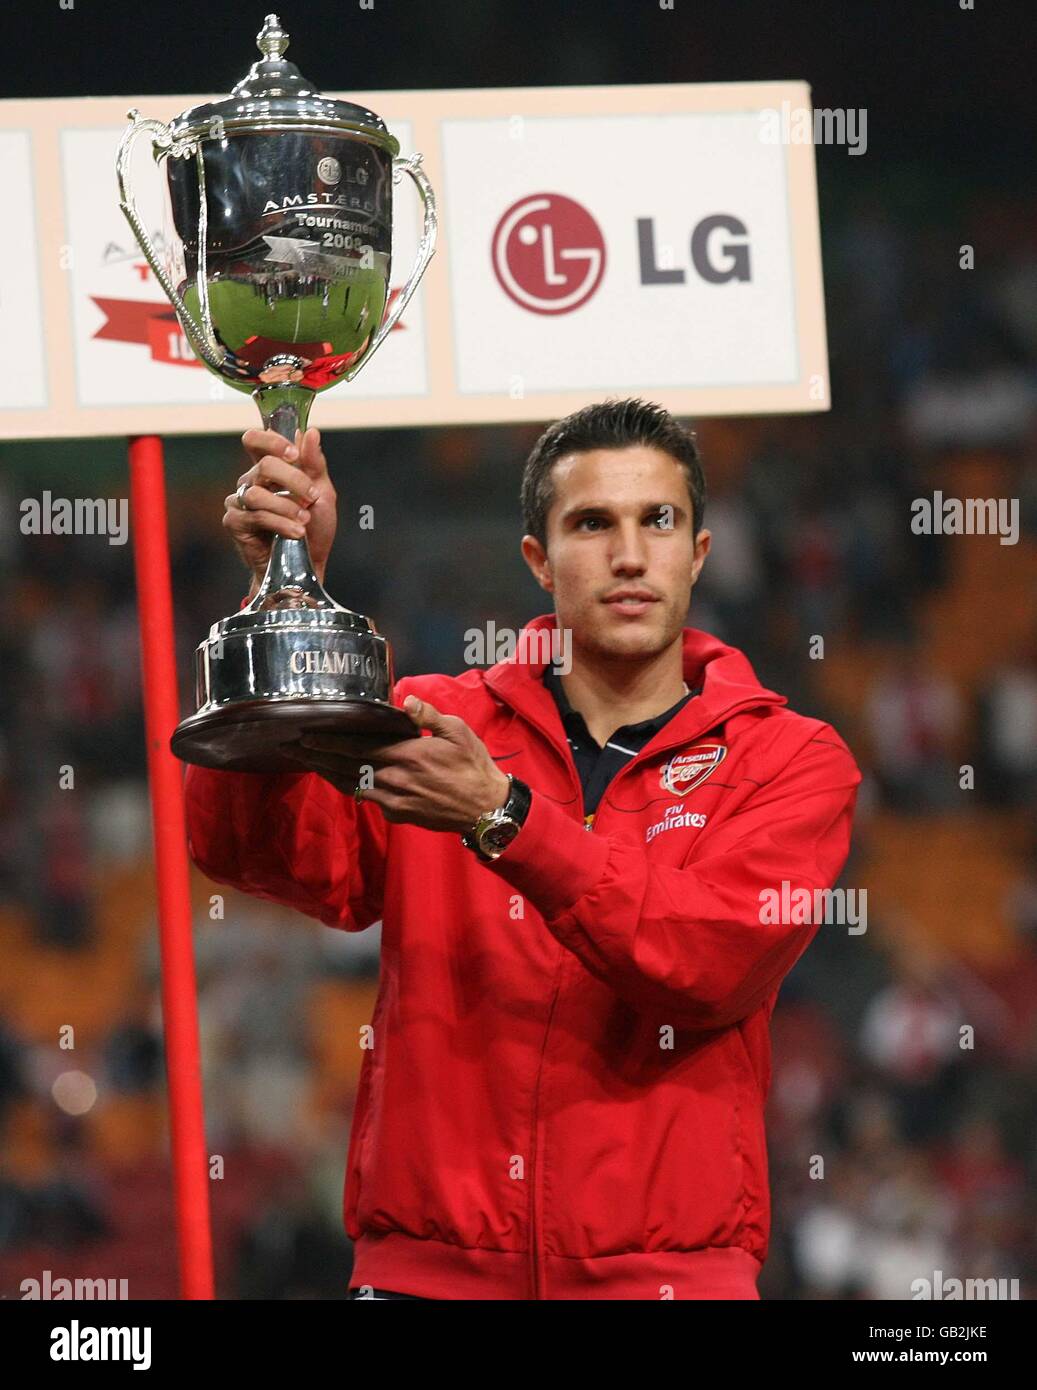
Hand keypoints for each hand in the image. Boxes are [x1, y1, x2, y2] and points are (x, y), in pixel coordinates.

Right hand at [223, 426, 337, 590]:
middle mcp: (251, 481)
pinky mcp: (234, 523)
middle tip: (311, 497)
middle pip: (263, 464)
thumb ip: (314, 464)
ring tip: (304, 522)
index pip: (256, 440)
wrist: (308, 566)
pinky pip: (255, 516)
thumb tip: (309, 432)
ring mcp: (240, 502)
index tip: (294, 454)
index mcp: (270, 469)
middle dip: (293, 480)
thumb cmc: (314, 530)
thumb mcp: (322, 494)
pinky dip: (280, 523)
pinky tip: (295, 534)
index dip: (271, 440)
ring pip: (257, 493)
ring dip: (287, 507)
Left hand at [284, 695, 511, 832]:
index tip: (306, 735)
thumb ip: (427, 716)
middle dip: (317, 757)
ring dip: (328, 774)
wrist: (485, 808)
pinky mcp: (399, 815)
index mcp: (405, 755)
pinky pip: (369, 799)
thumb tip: (405, 699)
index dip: (329, 742)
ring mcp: (394, 801)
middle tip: (293, 748)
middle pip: (346, 767)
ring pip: (353, 786)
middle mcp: (393, 779)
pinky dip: (352, 788)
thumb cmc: (473, 765)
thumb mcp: (456, 731)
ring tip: (309, 763)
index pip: (356, 747)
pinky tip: (341, 780)